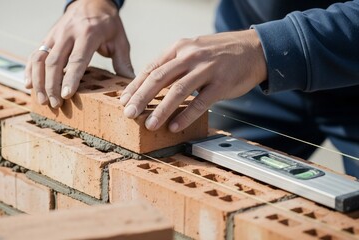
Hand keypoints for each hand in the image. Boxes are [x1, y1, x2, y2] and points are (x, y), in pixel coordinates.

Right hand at [25, 0, 133, 107]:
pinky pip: (35, 53)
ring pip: (40, 58)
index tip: (66, 95)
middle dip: (52, 85)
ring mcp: (55, 35)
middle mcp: (68, 34)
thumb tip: (129, 83)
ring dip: (38, 80)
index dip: (71, 78)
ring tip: (42, 99)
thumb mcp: (120, 39)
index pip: (77, 59)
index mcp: (88, 34)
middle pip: (55, 62)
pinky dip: (29, 70)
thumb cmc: (108, 23)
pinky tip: (29, 84)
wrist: (92, 1)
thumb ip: (123, 61)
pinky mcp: (48, 37)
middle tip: (54, 103)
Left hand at [120, 29, 266, 132]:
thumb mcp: (192, 50)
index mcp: (179, 48)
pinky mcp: (222, 83)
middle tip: (128, 114)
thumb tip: (149, 85)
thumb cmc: (218, 53)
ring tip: (149, 125)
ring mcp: (207, 69)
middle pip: (159, 78)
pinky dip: (186, 116)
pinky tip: (175, 127)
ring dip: (161, 109)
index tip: (123, 100)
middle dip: (141, 98)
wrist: (253, 48)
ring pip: (177, 90)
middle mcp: (190, 56)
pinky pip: (200, 102)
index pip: (151, 68)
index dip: (135, 85)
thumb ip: (172, 65)